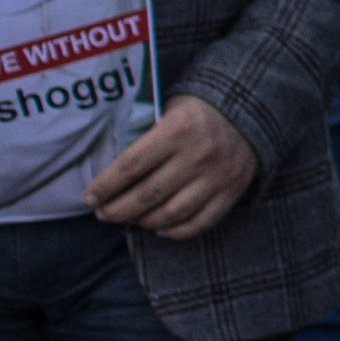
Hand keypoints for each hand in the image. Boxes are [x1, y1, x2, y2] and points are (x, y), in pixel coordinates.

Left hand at [84, 100, 261, 240]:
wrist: (248, 109)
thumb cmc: (196, 111)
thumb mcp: (168, 111)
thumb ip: (145, 138)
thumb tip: (112, 175)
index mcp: (177, 130)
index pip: (131, 166)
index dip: (106, 186)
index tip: (90, 198)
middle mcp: (198, 155)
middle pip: (148, 195)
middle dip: (118, 209)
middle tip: (103, 214)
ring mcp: (218, 176)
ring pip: (172, 214)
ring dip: (144, 222)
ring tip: (130, 220)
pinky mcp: (232, 191)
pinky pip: (201, 222)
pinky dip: (176, 231)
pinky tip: (160, 228)